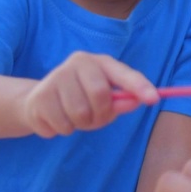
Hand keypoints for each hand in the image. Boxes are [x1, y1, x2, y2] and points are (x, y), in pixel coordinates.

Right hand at [20, 51, 158, 136]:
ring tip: (73, 117)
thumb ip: (121, 100)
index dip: (139, 86)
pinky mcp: (39, 98)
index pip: (122, 73)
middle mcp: (77, 63)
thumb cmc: (79, 98)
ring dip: (80, 125)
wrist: (37, 101)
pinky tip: (56, 119)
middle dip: (100, 115)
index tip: (153, 99)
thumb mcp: (103, 98)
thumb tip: (137, 101)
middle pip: (100, 96)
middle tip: (93, 118)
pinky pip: (61, 126)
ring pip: (80, 114)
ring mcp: (55, 78)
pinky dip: (62, 130)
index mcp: (98, 61)